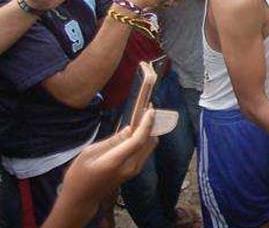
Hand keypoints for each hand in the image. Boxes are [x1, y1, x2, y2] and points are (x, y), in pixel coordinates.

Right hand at [42, 110, 156, 227]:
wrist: (81, 200)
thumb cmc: (79, 175)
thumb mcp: (89, 153)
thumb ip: (112, 141)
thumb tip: (130, 129)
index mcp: (116, 161)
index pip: (138, 140)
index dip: (147, 124)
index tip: (151, 109)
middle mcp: (130, 167)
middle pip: (149, 142)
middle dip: (152, 123)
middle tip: (149, 106)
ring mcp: (134, 170)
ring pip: (149, 146)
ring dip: (150, 130)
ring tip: (145, 114)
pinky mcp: (134, 171)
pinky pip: (145, 151)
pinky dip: (146, 138)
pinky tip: (140, 129)